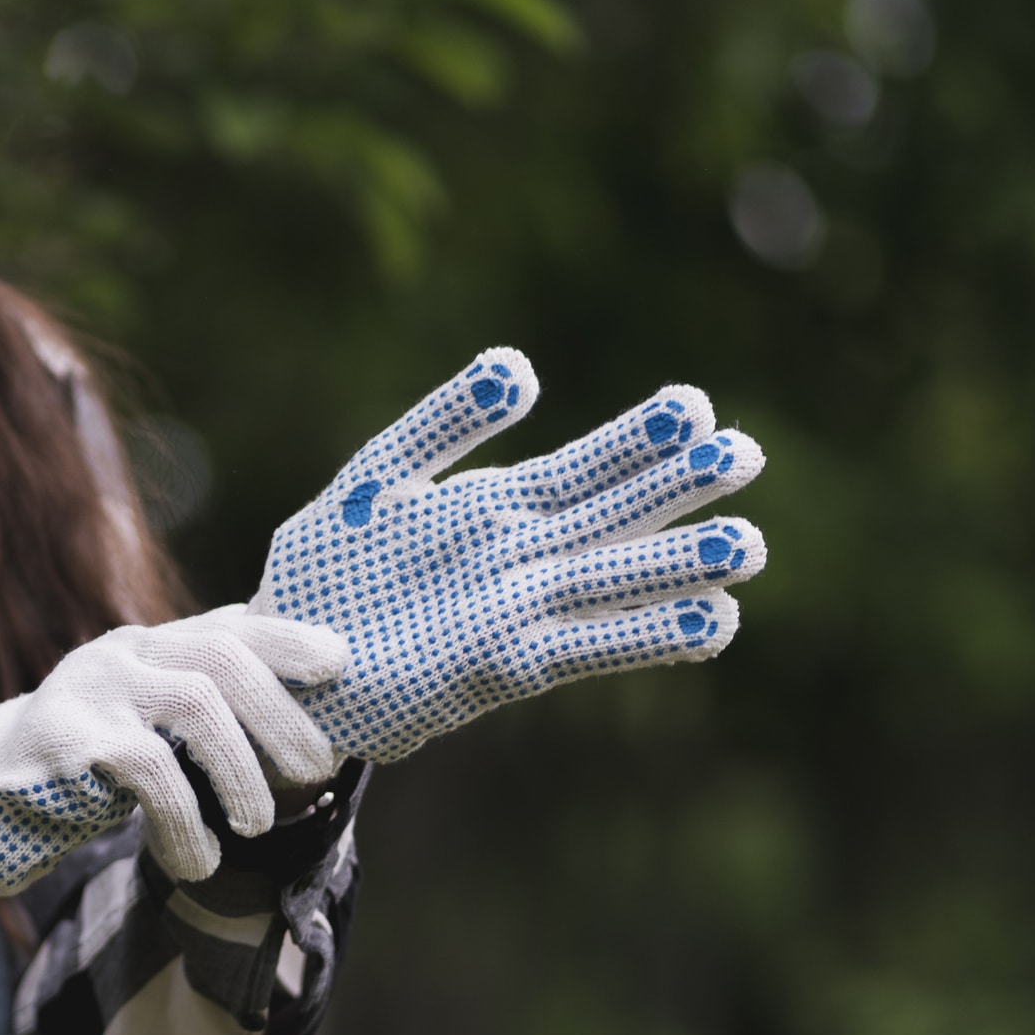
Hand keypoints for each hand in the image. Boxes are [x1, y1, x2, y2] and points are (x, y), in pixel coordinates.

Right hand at [0, 607, 345, 883]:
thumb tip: (306, 728)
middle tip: (318, 769)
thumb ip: (204, 712)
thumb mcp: (149, 729)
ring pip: (196, 703)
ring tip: (258, 824)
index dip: (288, 637)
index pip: (230, 624)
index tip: (341, 662)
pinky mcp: (69, 737)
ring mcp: (94, 687)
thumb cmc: (89, 770)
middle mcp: (125, 653)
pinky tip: (199, 862)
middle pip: (223, 655)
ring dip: (241, 770)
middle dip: (281, 712)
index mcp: (152, 647)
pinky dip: (187, 822)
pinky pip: (150, 770)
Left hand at [252, 346, 766, 763]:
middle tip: (748, 454)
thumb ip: (441, 424)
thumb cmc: (329, 567)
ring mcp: (516, 611)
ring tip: (749, 545)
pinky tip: (712, 625)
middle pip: (610, 516)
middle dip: (677, 488)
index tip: (693, 408)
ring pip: (609, 580)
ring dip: (676, 565)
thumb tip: (521, 367)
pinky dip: (643, 637)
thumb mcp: (376, 479)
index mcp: (492, 506)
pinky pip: (585, 648)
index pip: (580, 466)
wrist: (285, 665)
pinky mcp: (500, 667)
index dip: (634, 439)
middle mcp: (519, 556)